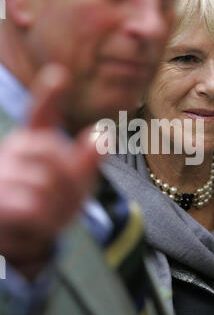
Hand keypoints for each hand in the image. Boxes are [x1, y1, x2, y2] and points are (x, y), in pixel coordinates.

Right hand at [0, 64, 99, 278]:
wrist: (19, 238)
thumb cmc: (48, 203)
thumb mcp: (73, 185)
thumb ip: (85, 160)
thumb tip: (103, 133)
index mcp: (34, 142)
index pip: (40, 115)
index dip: (49, 96)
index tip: (60, 76)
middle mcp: (14, 151)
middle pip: (58, 158)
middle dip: (71, 186)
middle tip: (64, 203)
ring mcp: (2, 173)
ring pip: (48, 185)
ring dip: (58, 209)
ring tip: (49, 215)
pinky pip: (34, 207)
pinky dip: (44, 222)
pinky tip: (36, 224)